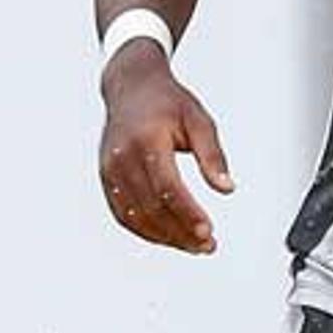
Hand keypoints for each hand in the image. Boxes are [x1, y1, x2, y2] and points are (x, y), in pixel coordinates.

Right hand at [98, 47, 234, 253]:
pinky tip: (168, 237)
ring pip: (135, 216)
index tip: (207, 232)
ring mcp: (110, 169)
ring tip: (193, 245)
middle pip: (151, 207)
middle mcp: (123, 157)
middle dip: (180, 232)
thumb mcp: (199, 120)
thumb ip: (212, 155)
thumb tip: (226, 188)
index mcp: (147, 139)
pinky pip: (123, 213)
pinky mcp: (106, 178)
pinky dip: (145, 230)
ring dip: (164, 237)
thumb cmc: (168, 102)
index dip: (187, 213)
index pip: (167, 187)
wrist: (131, 87)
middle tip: (207, 245)